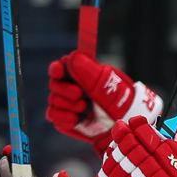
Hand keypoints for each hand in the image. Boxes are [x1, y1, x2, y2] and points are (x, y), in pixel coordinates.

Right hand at [47, 51, 162, 152]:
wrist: (122, 120)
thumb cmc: (115, 97)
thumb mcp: (107, 82)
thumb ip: (90, 70)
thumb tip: (74, 57)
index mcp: (76, 74)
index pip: (58, 68)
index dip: (57, 69)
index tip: (60, 70)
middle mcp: (67, 87)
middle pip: (54, 84)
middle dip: (65, 89)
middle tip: (80, 93)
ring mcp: (64, 102)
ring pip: (54, 100)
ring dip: (70, 105)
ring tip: (86, 107)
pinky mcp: (62, 118)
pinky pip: (53, 115)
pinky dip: (65, 117)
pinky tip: (77, 119)